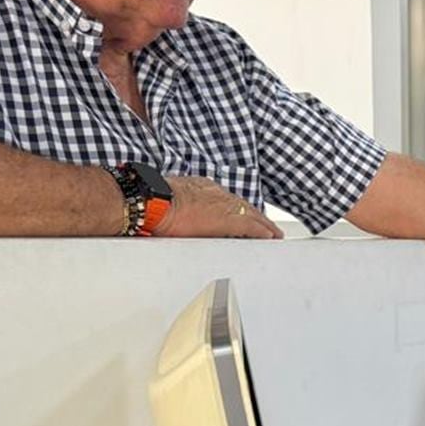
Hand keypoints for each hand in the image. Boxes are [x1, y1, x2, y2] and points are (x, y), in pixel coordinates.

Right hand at [156, 176, 283, 238]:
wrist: (151, 200)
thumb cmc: (151, 201)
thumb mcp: (168, 199)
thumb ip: (176, 206)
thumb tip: (169, 216)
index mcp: (202, 188)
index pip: (225, 200)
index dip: (235, 209)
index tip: (241, 215)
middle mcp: (216, 194)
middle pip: (242, 205)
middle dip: (254, 216)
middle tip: (266, 225)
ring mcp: (224, 205)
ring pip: (251, 214)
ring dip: (263, 224)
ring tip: (273, 233)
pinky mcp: (228, 219)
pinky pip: (252, 226)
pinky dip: (262, 231)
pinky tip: (270, 237)